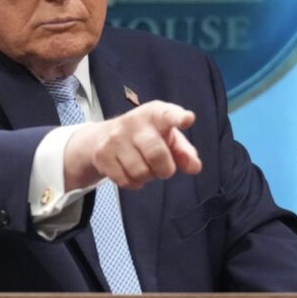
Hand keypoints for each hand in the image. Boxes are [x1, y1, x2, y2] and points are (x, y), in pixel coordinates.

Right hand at [64, 100, 201, 190]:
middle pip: (156, 154)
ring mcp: (115, 137)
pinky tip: (131, 172)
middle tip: (164, 169)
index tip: (188, 119)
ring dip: (147, 177)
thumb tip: (194, 167)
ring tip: (144, 166)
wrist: (103, 137)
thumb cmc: (146, 137)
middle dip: (165, 169)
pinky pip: (125, 180)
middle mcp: (134, 121)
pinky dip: (133, 183)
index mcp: (156, 114)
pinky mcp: (102, 154)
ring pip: (140, 172)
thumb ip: (185, 152)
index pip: (168, 115)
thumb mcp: (168, 139)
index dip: (178, 117)